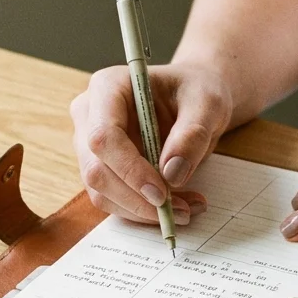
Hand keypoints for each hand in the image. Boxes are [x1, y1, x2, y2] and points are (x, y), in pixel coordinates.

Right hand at [69, 61, 234, 223]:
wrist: (194, 99)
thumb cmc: (196, 92)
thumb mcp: (207, 104)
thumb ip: (192, 134)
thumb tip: (171, 174)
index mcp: (108, 86)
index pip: (103, 135)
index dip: (129, 169)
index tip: (162, 193)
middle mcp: (90, 114)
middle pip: (96, 169)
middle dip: (136, 198)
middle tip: (179, 210)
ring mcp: (90, 144)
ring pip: (101, 191)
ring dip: (142, 210)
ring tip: (185, 208)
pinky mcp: (101, 167)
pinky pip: (113, 199)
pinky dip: (143, 210)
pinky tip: (176, 205)